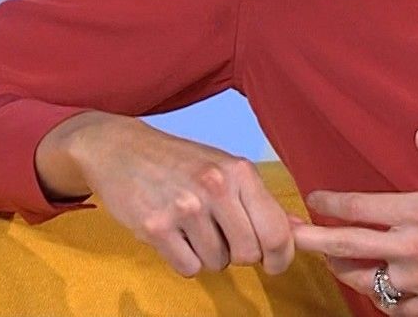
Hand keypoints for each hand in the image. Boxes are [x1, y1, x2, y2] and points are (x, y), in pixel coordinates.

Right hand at [38, 113, 297, 278]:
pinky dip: (184, 259)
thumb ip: (259, 201)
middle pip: (248, 254)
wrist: (120, 149)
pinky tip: (175, 235)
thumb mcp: (225, 167)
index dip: (281, 256)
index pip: (276, 230)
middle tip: (223, 237)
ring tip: (193, 227)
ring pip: (217, 263)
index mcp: (240, 172)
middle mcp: (216, 187)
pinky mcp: (155, 227)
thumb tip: (296, 230)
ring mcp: (184, 208)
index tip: (275, 264)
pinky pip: (188, 268)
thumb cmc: (180, 161)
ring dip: (208, 254)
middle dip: (240, 255)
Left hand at [292, 127, 417, 315]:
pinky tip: (377, 290)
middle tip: (287, 235)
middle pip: (347, 246)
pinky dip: (382, 298)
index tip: (315, 198)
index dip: (332, 202)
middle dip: (312, 238)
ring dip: (342, 270)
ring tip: (329, 262)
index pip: (362, 206)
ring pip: (365, 281)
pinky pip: (395, 309)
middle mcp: (417, 248)